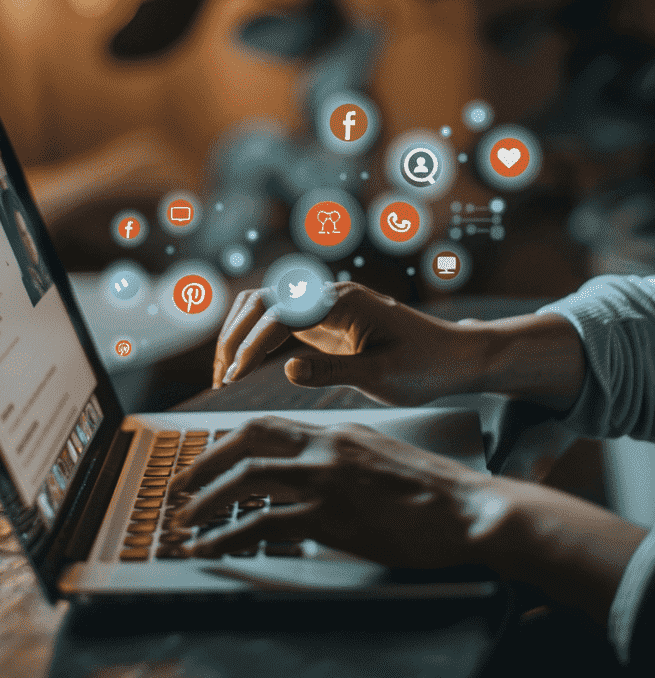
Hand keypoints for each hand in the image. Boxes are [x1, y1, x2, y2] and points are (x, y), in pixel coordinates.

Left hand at [169, 416, 497, 566]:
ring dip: (207, 501)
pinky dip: (228, 536)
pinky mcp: (331, 516)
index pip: (267, 426)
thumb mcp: (376, 455)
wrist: (465, 507)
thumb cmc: (427, 489)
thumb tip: (303, 471)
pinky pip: (263, 524)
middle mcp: (323, 446)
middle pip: (247, 440)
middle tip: (179, 486)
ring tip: (185, 522)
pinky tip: (212, 548)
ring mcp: (325, 479)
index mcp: (334, 431)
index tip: (206, 459)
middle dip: (204, 461)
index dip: (228, 441)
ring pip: (247, 479)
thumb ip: (336, 456)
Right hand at [213, 281, 483, 405]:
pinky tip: (246, 368)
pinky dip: (256, 341)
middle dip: (235, 336)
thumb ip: (333, 371)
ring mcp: (324, 308)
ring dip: (240, 334)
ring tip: (226, 374)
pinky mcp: (324, 323)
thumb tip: (286, 371)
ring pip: (264, 306)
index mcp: (342, 303)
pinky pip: (278, 323)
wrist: (454, 357)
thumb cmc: (426, 366)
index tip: (234, 379)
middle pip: (262, 301)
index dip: (252, 345)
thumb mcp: (382, 377)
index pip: (280, 314)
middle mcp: (328, 297)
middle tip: (222, 379)